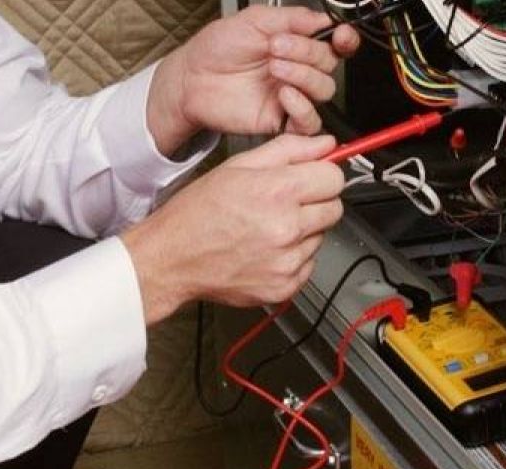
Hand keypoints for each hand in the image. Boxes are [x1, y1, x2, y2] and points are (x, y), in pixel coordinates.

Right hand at [122, 134, 344, 323]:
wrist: (171, 259)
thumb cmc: (196, 214)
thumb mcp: (237, 167)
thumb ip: (287, 151)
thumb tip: (324, 144)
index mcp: (277, 193)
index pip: (334, 177)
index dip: (321, 174)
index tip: (309, 178)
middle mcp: (287, 229)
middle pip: (334, 208)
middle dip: (315, 202)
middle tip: (283, 203)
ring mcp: (287, 262)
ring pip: (321, 237)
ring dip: (302, 231)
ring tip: (266, 228)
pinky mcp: (284, 287)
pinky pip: (307, 265)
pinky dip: (292, 257)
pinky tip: (264, 249)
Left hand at [147, 6, 360, 154]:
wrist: (191, 78)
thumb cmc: (216, 49)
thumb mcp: (254, 20)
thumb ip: (292, 18)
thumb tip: (321, 18)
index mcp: (295, 44)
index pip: (334, 43)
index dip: (344, 39)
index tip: (340, 36)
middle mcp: (297, 69)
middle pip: (329, 64)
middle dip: (307, 52)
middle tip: (277, 47)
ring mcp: (290, 95)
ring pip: (323, 90)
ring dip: (304, 75)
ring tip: (274, 67)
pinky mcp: (280, 119)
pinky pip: (308, 121)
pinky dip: (302, 107)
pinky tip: (284, 94)